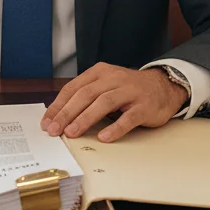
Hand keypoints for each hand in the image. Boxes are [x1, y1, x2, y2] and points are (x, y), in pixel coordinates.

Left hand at [40, 63, 187, 142]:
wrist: (163, 86)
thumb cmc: (128, 90)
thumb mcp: (105, 85)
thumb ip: (86, 96)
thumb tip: (59, 116)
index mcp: (100, 72)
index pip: (73, 88)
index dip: (58, 105)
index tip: (47, 122)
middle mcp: (114, 78)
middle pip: (86, 94)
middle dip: (67, 113)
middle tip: (55, 129)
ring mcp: (130, 91)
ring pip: (104, 103)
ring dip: (86, 118)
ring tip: (72, 132)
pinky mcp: (144, 106)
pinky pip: (128, 117)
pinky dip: (115, 127)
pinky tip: (104, 137)